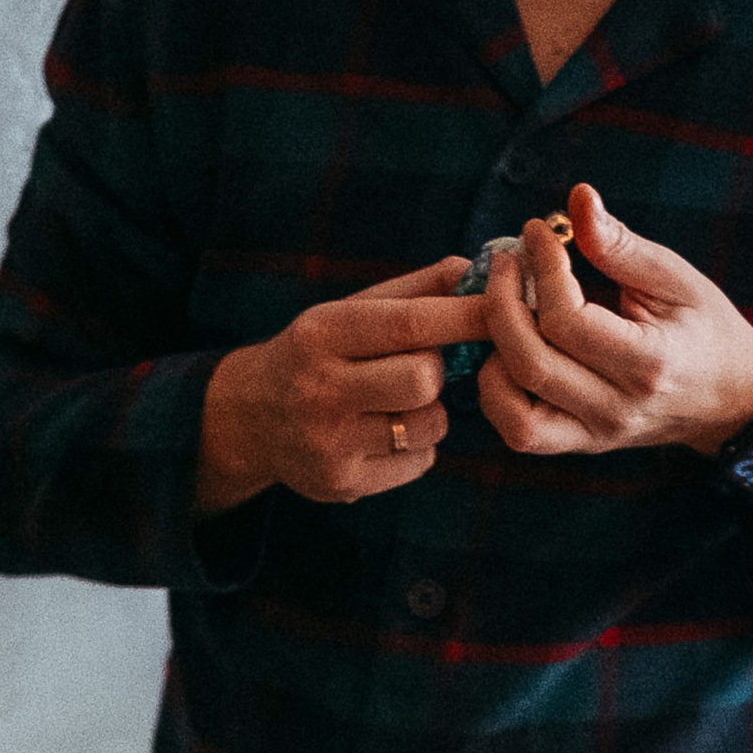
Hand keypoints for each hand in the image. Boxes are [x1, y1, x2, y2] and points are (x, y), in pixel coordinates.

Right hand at [195, 258, 487, 513]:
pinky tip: (383, 435)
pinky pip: (418, 462)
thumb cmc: (319, 354)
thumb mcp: (349, 312)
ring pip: (427, 425)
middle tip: (426, 367)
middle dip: (439, 371)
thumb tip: (477, 269)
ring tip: (400, 404)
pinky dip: (416, 446)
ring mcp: (330, 443)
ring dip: (430, 412)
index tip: (502, 307)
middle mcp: (320, 390)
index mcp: (321, 335)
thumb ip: (414, 291)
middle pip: (423, 380)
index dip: (463, 316)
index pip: (407, 323)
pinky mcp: (343, 483)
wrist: (251, 417)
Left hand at [477, 182, 752, 461]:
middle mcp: (617, 408)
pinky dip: (497, 391)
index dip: (542, 267)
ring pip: (512, 411)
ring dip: (490, 355)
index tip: (537, 231)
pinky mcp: (579, 443)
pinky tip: (505, 350)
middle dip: (501, 303)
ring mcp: (595, 434)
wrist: (731, 399)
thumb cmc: (704, 327)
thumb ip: (620, 244)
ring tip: (501, 310)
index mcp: (648, 363)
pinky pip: (520, 431)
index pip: (568, 320)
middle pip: (530, 363)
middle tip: (505, 262)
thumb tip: (578, 197)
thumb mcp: (674, 277)